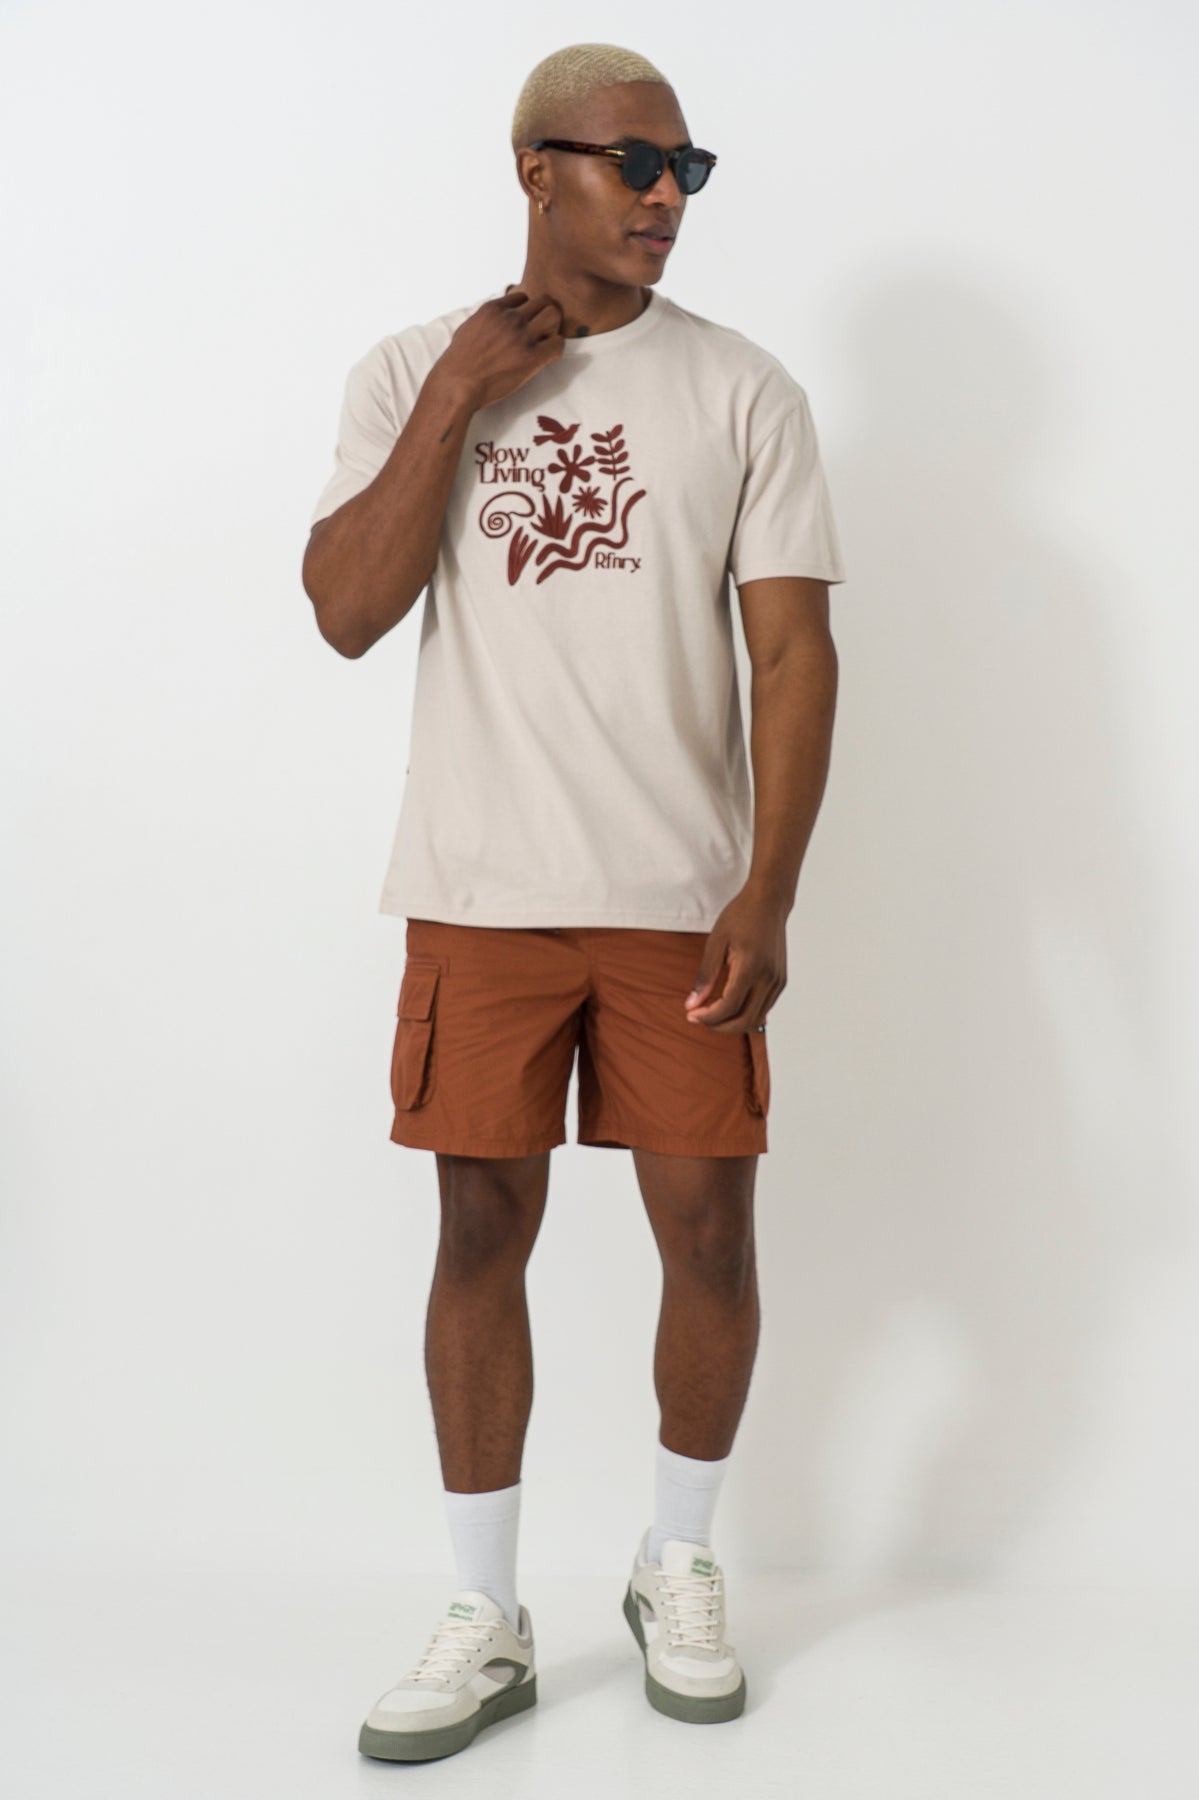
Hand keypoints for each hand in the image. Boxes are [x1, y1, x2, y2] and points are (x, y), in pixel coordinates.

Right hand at [435, 289, 565, 411]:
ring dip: (554, 328)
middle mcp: (510, 318)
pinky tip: (546, 358)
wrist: (458, 384)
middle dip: (545, 315)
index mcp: (494, 309)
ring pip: (553, 315)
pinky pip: (557, 344)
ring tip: (544, 343)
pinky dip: (556, 349)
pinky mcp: (531, 357)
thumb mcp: (467, 328)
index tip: (523, 326)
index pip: (523, 297)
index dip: (526, 312)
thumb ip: (484, 320)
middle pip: (543, 301)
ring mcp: (521, 336)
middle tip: (541, 333)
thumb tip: (490, 321)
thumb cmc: (458, 362)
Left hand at [684, 885, 787, 1031]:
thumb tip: (692, 1005)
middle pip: (744, 1020)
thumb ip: (705, 976)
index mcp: (751, 967)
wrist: (769, 902)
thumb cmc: (740, 917)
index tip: (691, 1015)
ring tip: (711, 1013)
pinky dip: (745, 1013)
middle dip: (719, 1026)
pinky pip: (763, 1008)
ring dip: (733, 1023)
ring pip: (756, 1018)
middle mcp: (769, 978)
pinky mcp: (781, 981)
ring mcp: (778, 981)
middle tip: (699, 1018)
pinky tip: (728, 1005)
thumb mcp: (715, 942)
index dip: (708, 1017)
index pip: (729, 1006)